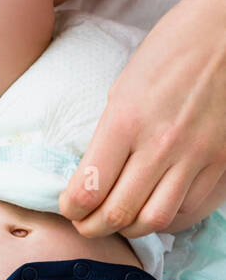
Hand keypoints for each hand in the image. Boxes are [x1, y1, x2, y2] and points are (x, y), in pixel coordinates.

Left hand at [60, 0, 225, 236]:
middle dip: (94, 228)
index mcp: (126, 121)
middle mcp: (161, 143)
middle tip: (88, 225)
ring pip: (155, 220)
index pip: (88, 190)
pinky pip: (190, 208)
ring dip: (131, 228)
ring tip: (121, 220)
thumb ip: (108, 137)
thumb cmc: (170, 51)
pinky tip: (157, 207)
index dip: (71, 210)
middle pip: (118, 215)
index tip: (69, 208)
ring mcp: (196, 155)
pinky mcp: (222, 161)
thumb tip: (92, 179)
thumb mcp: (124, 87)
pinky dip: (169, 217)